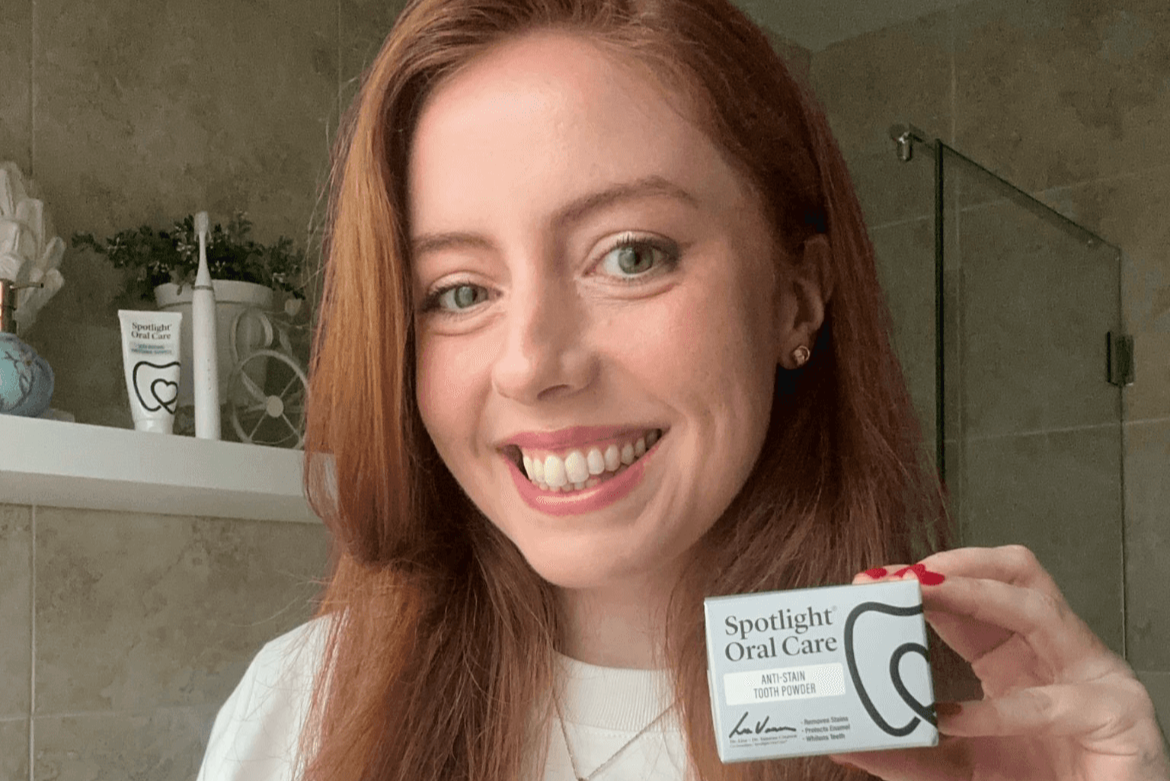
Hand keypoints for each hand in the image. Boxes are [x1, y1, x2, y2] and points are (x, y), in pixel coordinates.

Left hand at [829, 545, 1169, 780]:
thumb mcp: (958, 765)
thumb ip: (907, 752)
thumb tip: (843, 741)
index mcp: (1019, 655)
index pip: (972, 593)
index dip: (924, 580)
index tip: (872, 581)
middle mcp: (1057, 652)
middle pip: (1011, 577)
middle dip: (950, 570)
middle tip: (898, 578)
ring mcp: (1092, 677)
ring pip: (1037, 608)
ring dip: (975, 593)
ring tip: (924, 595)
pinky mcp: (1116, 716)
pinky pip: (1052, 702)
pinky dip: (997, 711)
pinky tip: (954, 718)